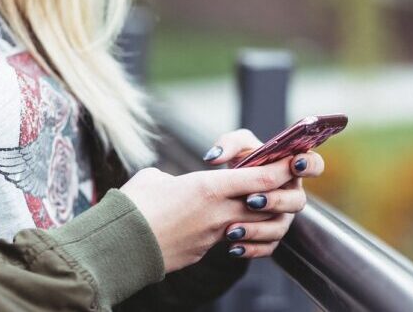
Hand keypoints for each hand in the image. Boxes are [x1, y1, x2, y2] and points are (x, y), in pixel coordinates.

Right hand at [121, 157, 293, 272]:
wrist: (119, 247)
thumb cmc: (133, 206)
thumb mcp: (155, 178)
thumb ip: (176, 178)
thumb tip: (175, 184)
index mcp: (208, 187)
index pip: (261, 178)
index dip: (282, 169)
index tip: (293, 161)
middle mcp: (218, 213)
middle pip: (265, 203)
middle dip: (277, 193)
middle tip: (277, 183)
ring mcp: (213, 236)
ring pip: (252, 224)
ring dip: (257, 216)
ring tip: (249, 206)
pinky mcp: (203, 252)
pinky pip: (229, 240)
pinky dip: (233, 232)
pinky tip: (223, 227)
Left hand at [203, 129, 324, 257]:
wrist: (226, 191)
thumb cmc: (240, 162)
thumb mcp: (235, 147)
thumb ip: (228, 144)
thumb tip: (214, 157)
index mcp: (291, 168)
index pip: (314, 165)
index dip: (309, 165)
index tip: (294, 164)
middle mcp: (291, 194)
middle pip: (297, 201)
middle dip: (276, 201)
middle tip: (251, 200)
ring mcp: (283, 217)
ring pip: (280, 227)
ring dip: (258, 229)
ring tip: (233, 229)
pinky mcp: (270, 237)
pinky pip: (267, 247)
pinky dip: (250, 248)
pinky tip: (233, 247)